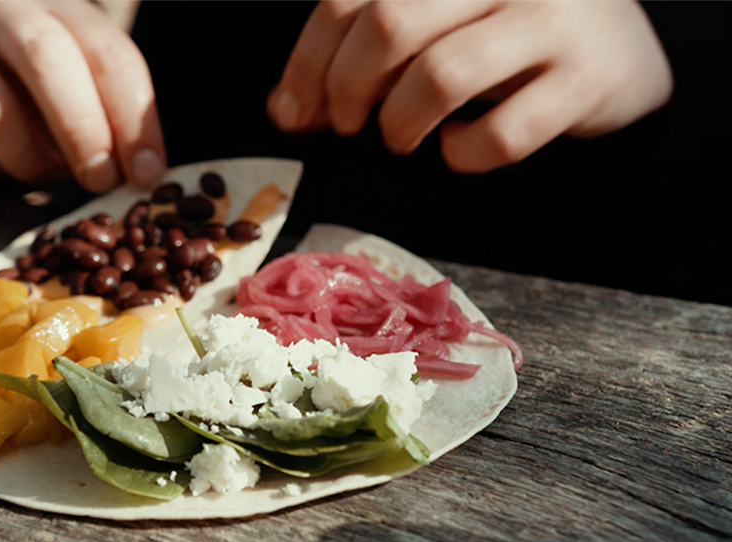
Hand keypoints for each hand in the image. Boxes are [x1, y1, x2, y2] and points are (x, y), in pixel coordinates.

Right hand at [0, 0, 165, 190]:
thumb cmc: (46, 93)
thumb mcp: (89, 93)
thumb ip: (114, 124)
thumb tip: (145, 175)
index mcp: (63, 10)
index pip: (109, 55)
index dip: (133, 120)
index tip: (147, 173)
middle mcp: (1, 11)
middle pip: (46, 60)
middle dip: (81, 131)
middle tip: (99, 180)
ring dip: (22, 159)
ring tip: (39, 171)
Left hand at [267, 0, 672, 172]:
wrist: (622, 49)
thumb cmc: (503, 38)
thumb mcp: (434, 25)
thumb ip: (363, 51)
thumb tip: (284, 106)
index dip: (307, 62)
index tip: (293, 111)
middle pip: (388, 25)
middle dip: (346, 89)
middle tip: (347, 123)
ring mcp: (549, 22)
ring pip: (441, 76)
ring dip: (400, 123)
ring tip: (399, 138)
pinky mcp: (584, 80)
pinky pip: (503, 132)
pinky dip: (463, 155)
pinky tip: (458, 151)